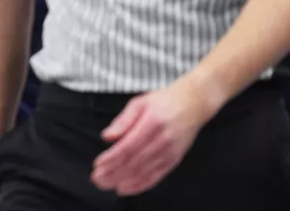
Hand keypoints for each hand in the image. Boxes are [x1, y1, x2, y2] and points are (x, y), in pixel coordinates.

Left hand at [91, 79, 215, 195]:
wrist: (193, 104)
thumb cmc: (162, 101)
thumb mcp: (139, 103)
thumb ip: (122, 120)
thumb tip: (107, 137)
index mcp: (152, 123)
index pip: (128, 146)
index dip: (112, 158)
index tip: (97, 165)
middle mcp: (162, 140)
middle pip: (134, 161)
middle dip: (113, 173)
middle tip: (96, 179)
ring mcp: (170, 151)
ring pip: (144, 171)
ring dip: (123, 180)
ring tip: (106, 184)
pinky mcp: (174, 160)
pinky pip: (156, 176)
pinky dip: (140, 184)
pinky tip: (126, 188)